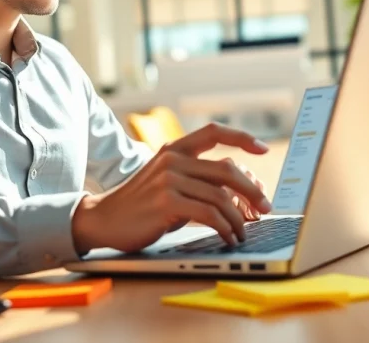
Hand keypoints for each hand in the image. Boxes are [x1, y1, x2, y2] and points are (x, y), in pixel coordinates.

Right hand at [71, 123, 271, 253]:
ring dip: (239, 218)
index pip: (213, 132)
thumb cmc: (140, 204)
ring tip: (243, 232)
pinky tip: (228, 237)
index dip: (241, 137)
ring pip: (221, 196)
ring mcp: (169, 179)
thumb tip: (237, 189)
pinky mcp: (166, 202)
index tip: (262, 148)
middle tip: (265, 207)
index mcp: (174, 149)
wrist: (103, 219)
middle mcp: (173, 159)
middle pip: (227, 169)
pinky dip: (225, 227)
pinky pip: (209, 214)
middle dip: (252, 190)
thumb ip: (195, 178)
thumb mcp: (166, 181)